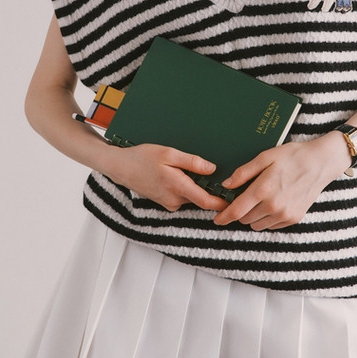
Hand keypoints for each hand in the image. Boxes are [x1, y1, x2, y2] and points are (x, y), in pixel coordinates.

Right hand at [104, 142, 228, 213]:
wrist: (120, 167)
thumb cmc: (142, 157)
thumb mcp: (168, 153)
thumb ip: (191, 162)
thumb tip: (212, 169)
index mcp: (177, 186)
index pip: (206, 201)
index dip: (223, 204)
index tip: (236, 202)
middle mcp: (174, 199)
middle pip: (201, 199)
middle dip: (211, 190)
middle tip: (221, 176)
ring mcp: (169, 203)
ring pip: (192, 197)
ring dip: (197, 188)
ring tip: (195, 171)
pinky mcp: (165, 202)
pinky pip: (182, 197)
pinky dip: (187, 188)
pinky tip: (179, 175)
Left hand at [213, 132, 351, 230]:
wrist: (320, 163)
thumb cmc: (292, 156)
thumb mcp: (265, 157)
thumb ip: (243, 172)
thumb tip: (226, 185)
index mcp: (263, 190)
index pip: (236, 211)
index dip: (223, 217)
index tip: (216, 219)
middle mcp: (273, 206)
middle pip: (245, 219)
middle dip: (239, 211)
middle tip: (242, 198)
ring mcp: (285, 215)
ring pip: (257, 224)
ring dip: (252, 216)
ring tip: (259, 199)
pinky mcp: (294, 218)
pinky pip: (271, 225)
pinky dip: (266, 218)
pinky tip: (272, 203)